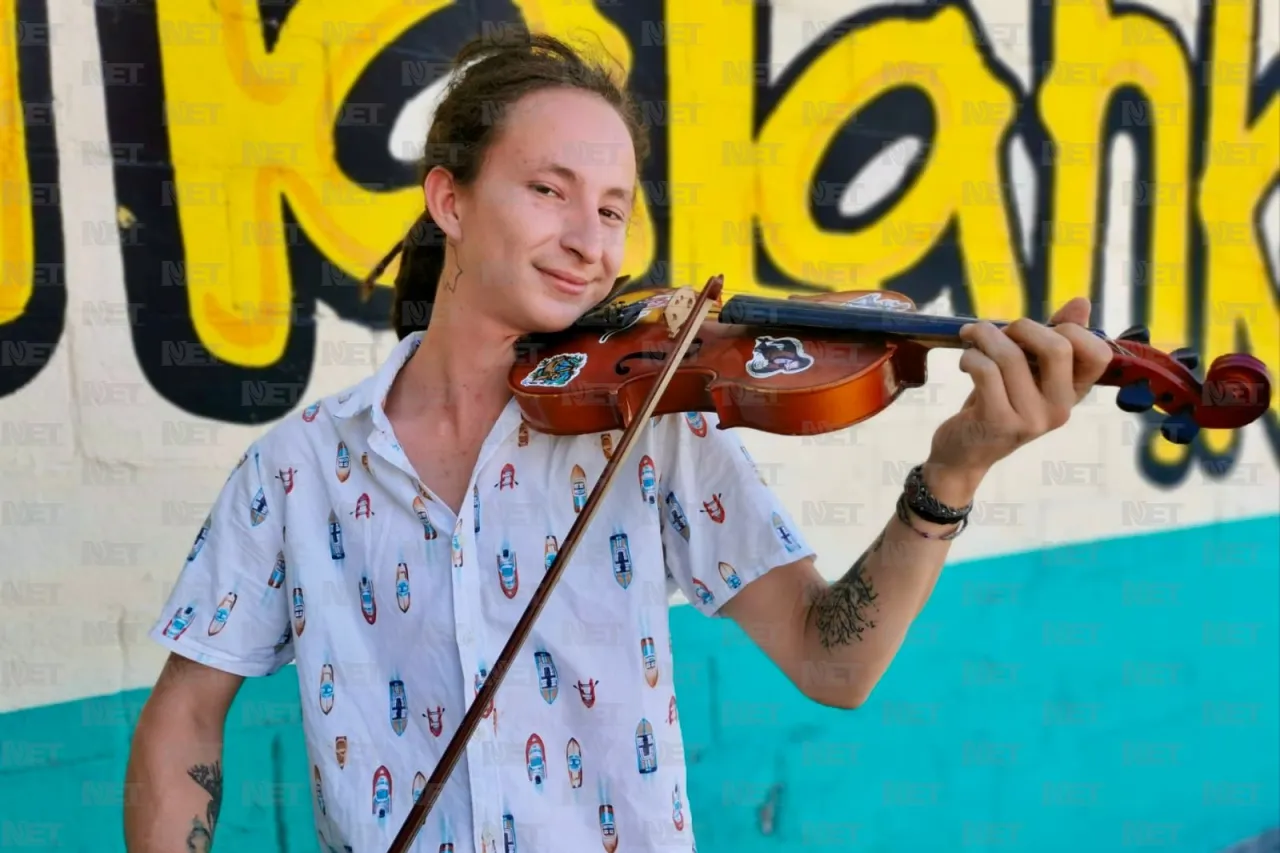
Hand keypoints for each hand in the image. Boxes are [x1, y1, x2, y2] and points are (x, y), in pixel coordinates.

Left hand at [925, 297, 1113, 495]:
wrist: (965, 452)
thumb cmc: (997, 403)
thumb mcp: (1028, 372)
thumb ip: (1053, 338)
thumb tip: (1082, 302)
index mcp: (1074, 393)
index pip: (1099, 354)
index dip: (1070, 329)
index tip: (1038, 329)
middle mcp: (1060, 409)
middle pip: (1058, 348)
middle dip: (1023, 326)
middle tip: (999, 332)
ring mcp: (1032, 419)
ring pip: (1011, 356)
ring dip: (984, 337)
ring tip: (972, 340)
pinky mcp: (999, 422)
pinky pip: (986, 371)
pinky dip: (971, 357)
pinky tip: (966, 362)